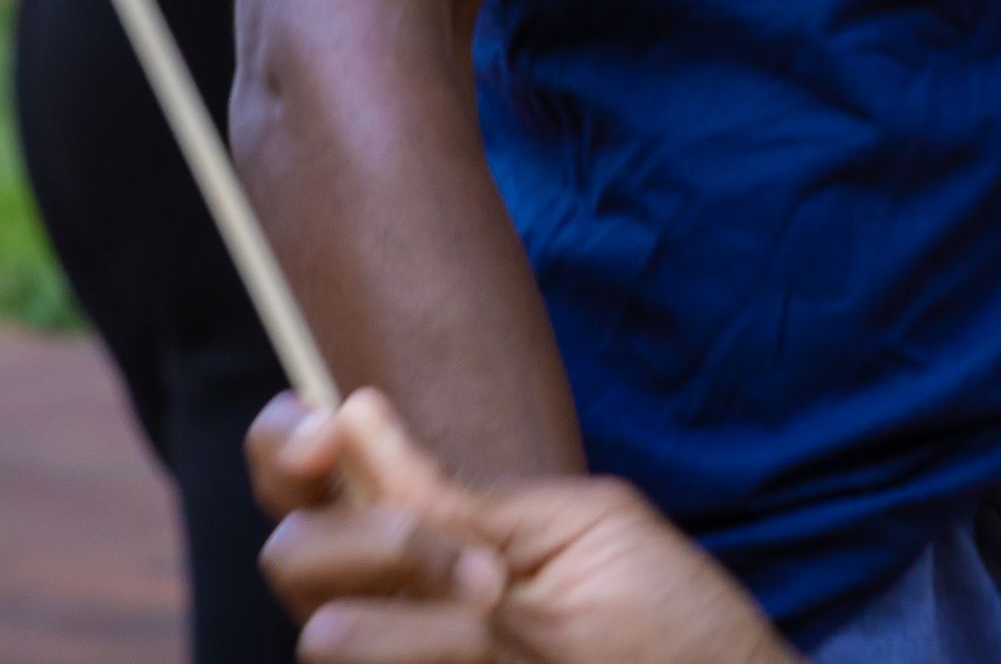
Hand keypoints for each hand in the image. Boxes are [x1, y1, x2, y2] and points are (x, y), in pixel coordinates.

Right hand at [252, 392, 796, 663]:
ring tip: (512, 620)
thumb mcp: (576, 528)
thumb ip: (464, 499)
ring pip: (326, 633)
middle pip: (293, 555)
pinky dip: (439, 654)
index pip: (309, 485)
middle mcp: (386, 604)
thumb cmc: (662, 614)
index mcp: (423, 537)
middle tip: (483, 570)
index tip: (326, 428)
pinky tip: (504, 662)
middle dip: (376, 541)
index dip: (284, 446)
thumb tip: (354, 414)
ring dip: (430, 621)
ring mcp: (389, 662)